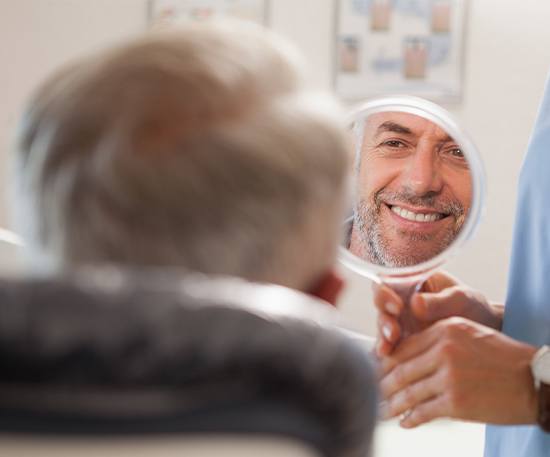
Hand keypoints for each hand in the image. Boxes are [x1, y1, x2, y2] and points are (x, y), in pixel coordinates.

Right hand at [374, 271, 502, 355]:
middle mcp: (401, 301)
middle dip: (384, 320)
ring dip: (383, 337)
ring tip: (388, 349)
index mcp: (412, 282)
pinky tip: (387, 359)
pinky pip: (390, 347)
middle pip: (380, 307)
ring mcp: (401, 322)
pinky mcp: (403, 343)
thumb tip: (415, 303)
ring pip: (382, 327)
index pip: (388, 282)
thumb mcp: (462, 299)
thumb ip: (439, 301)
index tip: (397, 306)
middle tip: (393, 333)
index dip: (385, 293)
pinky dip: (387, 353)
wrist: (486, 333)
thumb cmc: (474, 308)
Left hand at [380, 317, 537, 427]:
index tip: (373, 370)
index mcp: (444, 330)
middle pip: (400, 369)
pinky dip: (410, 418)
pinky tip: (404, 422)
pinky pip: (423, 411)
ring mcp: (449, 377)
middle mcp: (443, 351)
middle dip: (381, 384)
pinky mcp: (456, 402)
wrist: (533, 379)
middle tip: (370, 392)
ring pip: (408, 392)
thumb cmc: (501, 357)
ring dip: (391, 405)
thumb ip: (436, 340)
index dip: (384, 361)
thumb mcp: (467, 334)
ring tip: (380, 411)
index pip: (403, 347)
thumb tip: (405, 356)